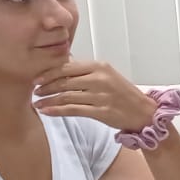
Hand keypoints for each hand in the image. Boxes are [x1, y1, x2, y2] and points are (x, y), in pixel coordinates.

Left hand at [32, 60, 155, 132]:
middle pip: (64, 81)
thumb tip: (62, 68)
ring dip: (48, 100)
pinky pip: (73, 110)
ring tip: (37, 104)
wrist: (144, 112)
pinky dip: (57, 110)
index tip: (37, 79)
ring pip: (66, 96)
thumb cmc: (124, 94)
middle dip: (46, 87)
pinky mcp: (101, 111)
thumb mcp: (108, 75)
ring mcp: (100, 95)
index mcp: (99, 67)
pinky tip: (47, 111)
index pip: (67, 67)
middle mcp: (99, 79)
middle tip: (35, 92)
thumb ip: (87, 72)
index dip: (49, 73)